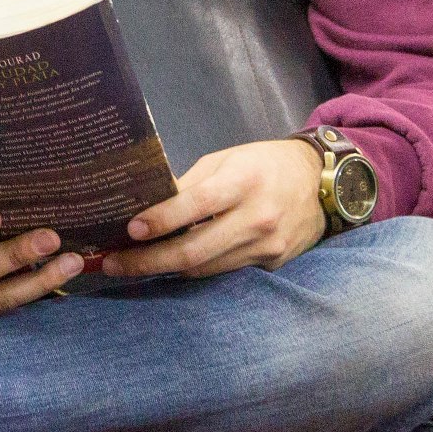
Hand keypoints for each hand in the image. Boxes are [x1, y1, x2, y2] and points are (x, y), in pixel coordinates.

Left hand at [95, 137, 326, 280]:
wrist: (321, 183)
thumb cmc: (264, 164)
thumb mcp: (227, 160)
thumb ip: (190, 184)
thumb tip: (146, 205)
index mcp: (243, 182)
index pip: (195, 205)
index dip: (160, 219)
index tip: (129, 229)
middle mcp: (256, 218)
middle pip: (194, 251)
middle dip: (147, 261)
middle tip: (112, 264)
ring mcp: (266, 246)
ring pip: (204, 268)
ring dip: (165, 269)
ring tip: (131, 264)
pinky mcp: (271, 264)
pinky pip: (224, 271)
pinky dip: (195, 269)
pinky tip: (171, 264)